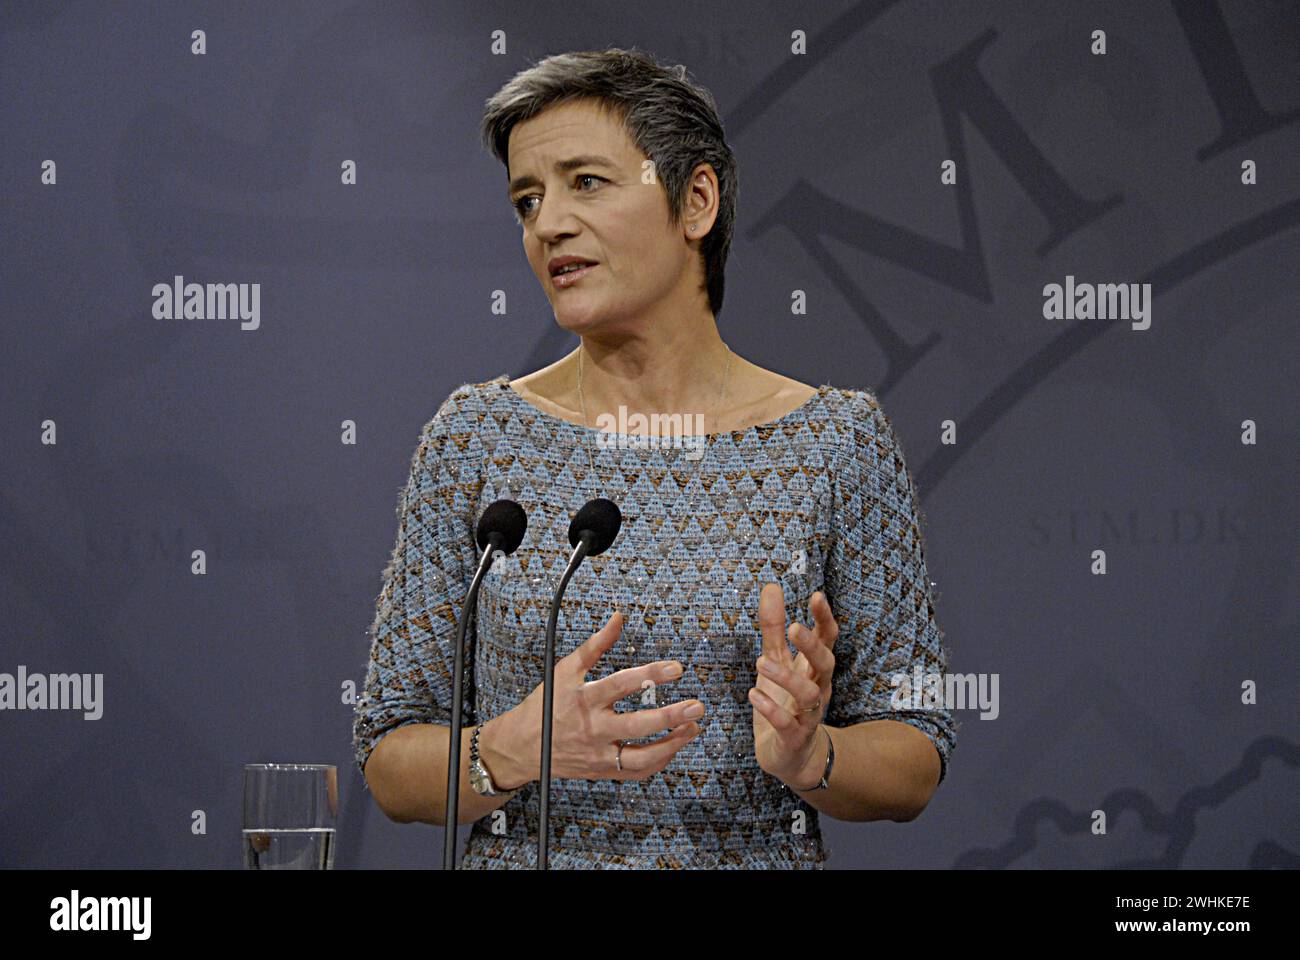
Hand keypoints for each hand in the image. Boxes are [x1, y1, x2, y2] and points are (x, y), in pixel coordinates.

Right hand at [507, 611, 703, 782]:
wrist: (522, 746)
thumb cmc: (545, 705)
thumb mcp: (566, 669)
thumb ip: (596, 644)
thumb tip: (618, 617)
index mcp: (583, 700)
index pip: (621, 685)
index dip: (651, 675)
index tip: (676, 668)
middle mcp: (592, 729)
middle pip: (637, 726)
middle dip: (671, 716)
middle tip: (697, 706)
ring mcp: (598, 754)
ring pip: (641, 757)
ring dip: (672, 744)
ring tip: (692, 728)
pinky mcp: (602, 771)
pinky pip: (636, 772)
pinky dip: (659, 760)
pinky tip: (673, 745)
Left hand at [749, 584, 838, 788]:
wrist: (791, 755)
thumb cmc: (784, 700)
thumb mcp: (776, 659)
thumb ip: (773, 626)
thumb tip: (772, 586)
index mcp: (814, 668)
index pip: (827, 639)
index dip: (824, 618)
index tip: (816, 595)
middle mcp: (817, 689)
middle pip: (826, 664)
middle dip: (813, 646)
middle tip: (795, 628)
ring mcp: (808, 715)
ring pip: (808, 695)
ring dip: (786, 678)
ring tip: (761, 662)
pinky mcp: (794, 737)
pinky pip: (787, 724)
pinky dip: (771, 709)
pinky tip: (754, 694)